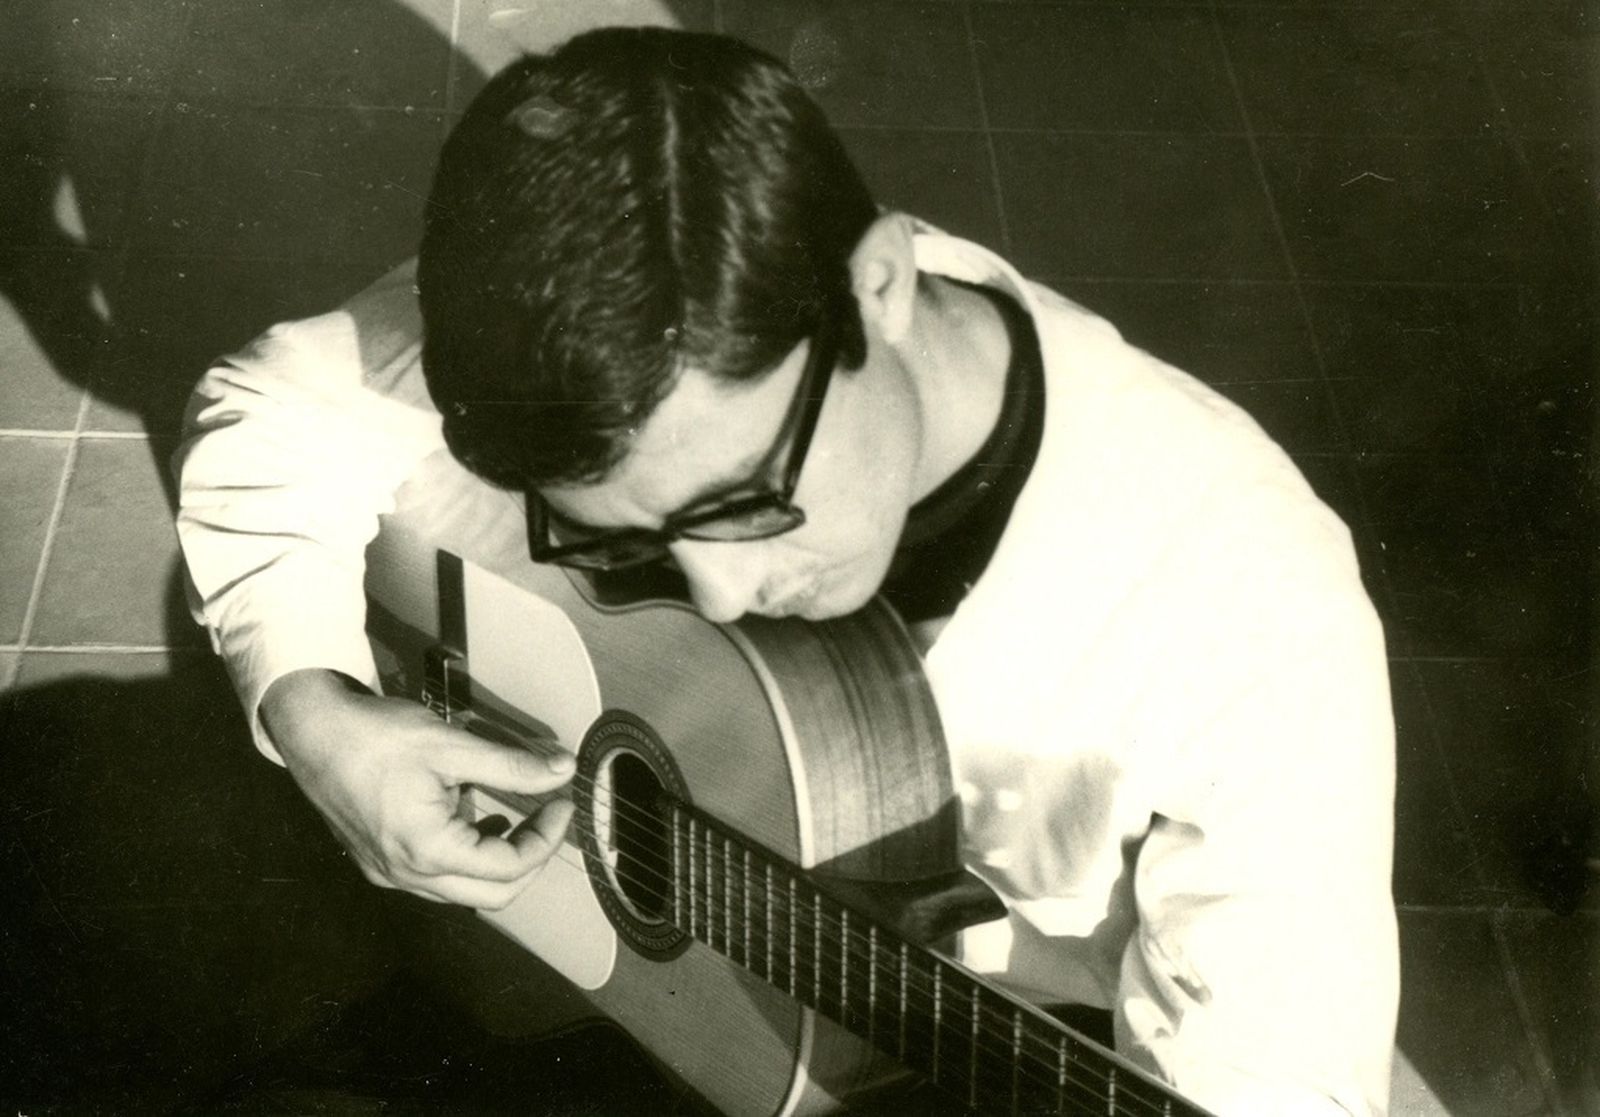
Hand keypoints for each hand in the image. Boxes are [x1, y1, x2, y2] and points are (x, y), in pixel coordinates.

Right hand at [261, 668, 574, 908]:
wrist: (312, 731)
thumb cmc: (377, 737)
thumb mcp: (453, 746)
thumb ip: (512, 766)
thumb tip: (563, 770)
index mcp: (427, 851)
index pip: (510, 867)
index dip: (547, 837)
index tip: (562, 803)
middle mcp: (406, 875)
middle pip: (492, 895)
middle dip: (529, 858)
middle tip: (547, 818)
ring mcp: (389, 874)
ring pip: (463, 892)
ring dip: (497, 863)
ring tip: (515, 817)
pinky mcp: (379, 863)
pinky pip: (436, 879)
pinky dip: (466, 858)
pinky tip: (473, 820)